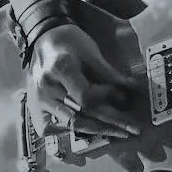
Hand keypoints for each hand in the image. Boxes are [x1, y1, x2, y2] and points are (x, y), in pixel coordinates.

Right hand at [26, 23, 144, 143]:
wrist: (43, 38)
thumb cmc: (70, 41)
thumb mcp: (90, 50)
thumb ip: (108, 72)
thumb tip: (131, 89)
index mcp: (60, 69)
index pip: (85, 96)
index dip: (106, 97)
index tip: (123, 95)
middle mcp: (47, 88)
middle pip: (82, 114)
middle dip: (111, 123)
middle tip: (133, 128)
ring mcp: (40, 100)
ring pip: (71, 124)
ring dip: (98, 130)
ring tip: (119, 133)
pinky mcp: (37, 106)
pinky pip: (54, 126)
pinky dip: (74, 130)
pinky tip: (90, 130)